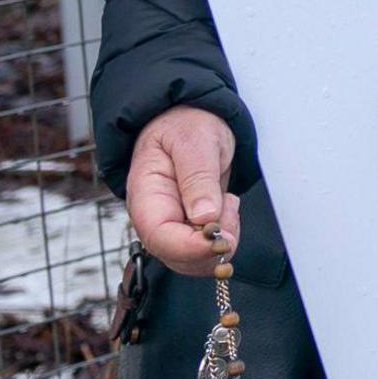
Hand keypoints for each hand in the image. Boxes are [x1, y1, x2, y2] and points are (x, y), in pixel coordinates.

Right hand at [124, 105, 238, 278]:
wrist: (192, 119)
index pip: (159, 238)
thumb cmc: (187, 125)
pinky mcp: (190, 227)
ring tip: (229, 201)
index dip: (189, 248)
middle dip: (210, 247)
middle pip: (176, 257)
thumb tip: (204, 217)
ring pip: (194, 259)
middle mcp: (155, 217)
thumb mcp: (195, 142)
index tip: (219, 240)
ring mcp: (173, 225)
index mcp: (146, 196)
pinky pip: (206, 248)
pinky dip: (225, 235)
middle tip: (231, 210)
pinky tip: (228, 206)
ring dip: (221, 240)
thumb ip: (198, 178)